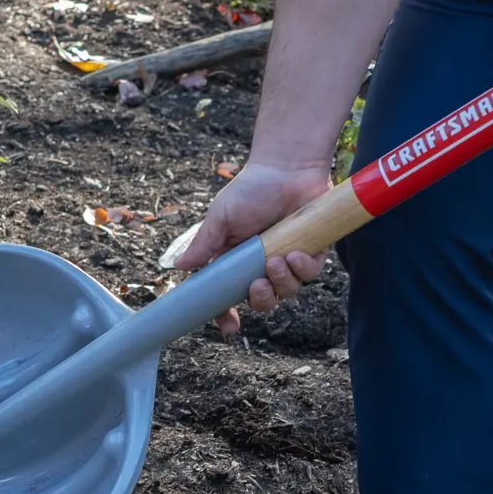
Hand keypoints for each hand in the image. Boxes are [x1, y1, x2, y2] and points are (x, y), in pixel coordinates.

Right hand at [172, 161, 331, 336]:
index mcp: (237, 261)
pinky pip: (310, 274)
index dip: (228, 315)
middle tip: (257, 284)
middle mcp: (262, 264)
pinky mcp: (313, 251)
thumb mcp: (221, 218)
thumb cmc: (251, 189)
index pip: (230, 296)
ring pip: (288, 291)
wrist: (286, 167)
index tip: (229, 326)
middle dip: (261, 300)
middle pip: (263, 301)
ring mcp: (289, 259)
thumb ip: (203, 244)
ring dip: (282, 282)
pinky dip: (303, 268)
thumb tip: (179, 267)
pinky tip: (296, 253)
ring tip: (276, 261)